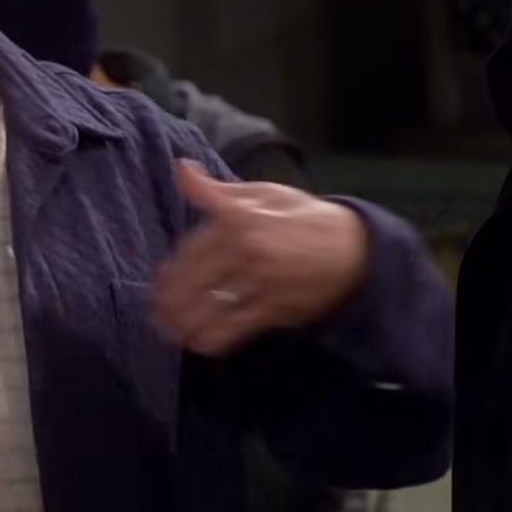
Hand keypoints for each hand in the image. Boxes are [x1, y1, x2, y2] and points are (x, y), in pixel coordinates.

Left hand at [153, 160, 369, 356]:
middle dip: (169, 301)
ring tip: (170, 331)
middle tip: (158, 312)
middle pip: (194, 282)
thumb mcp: (262, 193)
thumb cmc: (303, 216)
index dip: (171, 270)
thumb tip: (180, 169)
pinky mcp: (274, 309)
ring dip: (183, 324)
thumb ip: (216, 190)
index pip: (191, 248)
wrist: (353, 248)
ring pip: (209, 309)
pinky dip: (212, 340)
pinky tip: (198, 343)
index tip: (159, 282)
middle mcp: (246, 251)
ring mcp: (260, 283)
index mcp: (240, 219)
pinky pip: (234, 329)